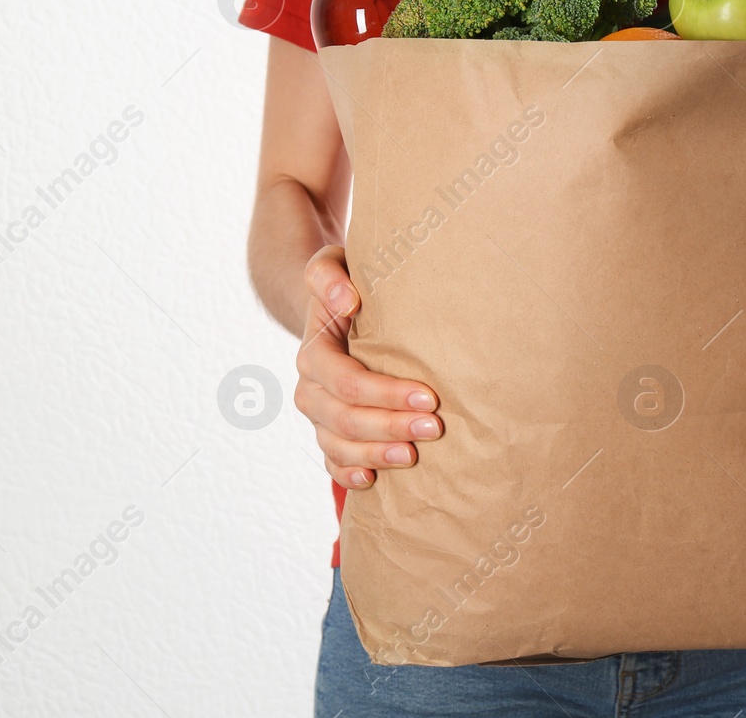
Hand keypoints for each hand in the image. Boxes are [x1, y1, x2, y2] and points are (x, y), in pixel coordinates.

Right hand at [292, 245, 442, 488]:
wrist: (336, 307)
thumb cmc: (345, 284)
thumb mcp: (332, 265)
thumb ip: (329, 276)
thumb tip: (348, 301)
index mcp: (313, 353)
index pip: (346, 381)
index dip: (386, 393)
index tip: (429, 397)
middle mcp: (311, 390)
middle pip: (345, 419)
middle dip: (389, 426)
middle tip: (435, 428)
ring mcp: (318, 417)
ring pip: (338, 446)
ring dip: (376, 454)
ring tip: (414, 458)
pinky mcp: (329, 434)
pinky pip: (331, 462)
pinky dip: (348, 474)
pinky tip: (373, 480)